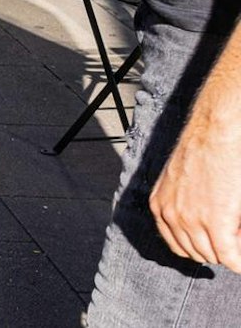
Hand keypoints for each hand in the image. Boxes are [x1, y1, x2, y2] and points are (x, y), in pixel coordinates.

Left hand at [151, 112, 240, 272]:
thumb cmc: (204, 149)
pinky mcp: (216, 222)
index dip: (201, 246)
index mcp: (160, 205)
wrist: (215, 131)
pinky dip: (240, 260)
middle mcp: (170, 216)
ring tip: (236, 232)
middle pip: (196, 253)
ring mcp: (191, 221)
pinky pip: (231, 257)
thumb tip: (204, 226)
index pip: (178, 245)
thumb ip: (183, 203)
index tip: (217, 242)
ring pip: (214, 256)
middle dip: (217, 249)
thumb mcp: (180, 180)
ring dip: (230, 251)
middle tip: (233, 236)